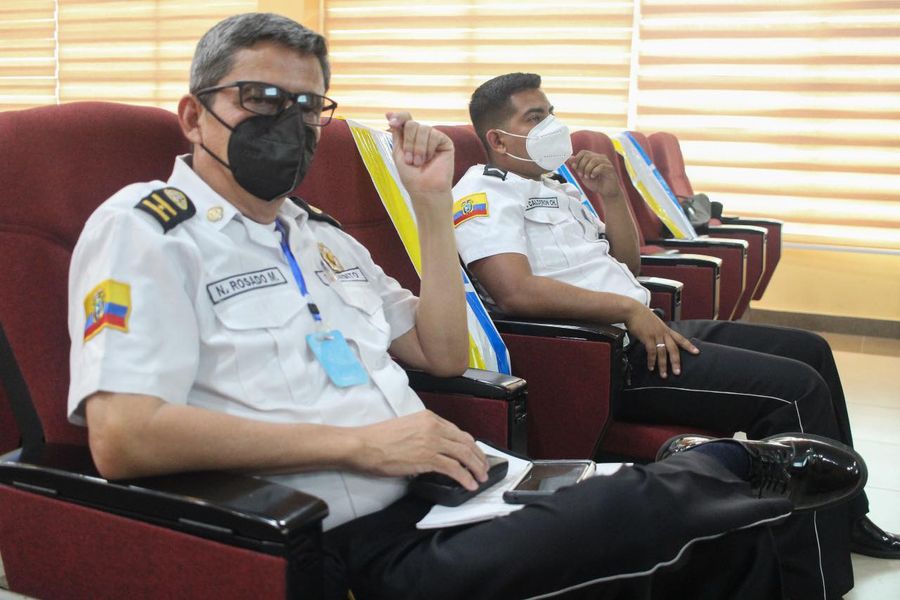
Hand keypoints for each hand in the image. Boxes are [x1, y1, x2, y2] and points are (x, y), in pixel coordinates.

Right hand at [351, 410, 488, 489]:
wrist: (364, 445)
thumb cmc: (378, 438)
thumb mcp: (406, 427)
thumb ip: (423, 433)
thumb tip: (433, 448)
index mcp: (429, 417)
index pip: (458, 432)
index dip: (470, 445)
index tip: (475, 454)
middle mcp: (434, 427)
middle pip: (466, 442)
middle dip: (478, 457)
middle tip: (483, 468)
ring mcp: (432, 443)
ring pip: (464, 455)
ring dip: (476, 468)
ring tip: (481, 478)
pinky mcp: (428, 458)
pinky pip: (454, 469)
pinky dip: (465, 478)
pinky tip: (469, 484)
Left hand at [386, 112, 453, 205]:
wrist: (425, 189)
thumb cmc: (411, 176)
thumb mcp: (398, 153)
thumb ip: (397, 134)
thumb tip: (390, 114)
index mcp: (410, 138)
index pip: (405, 119)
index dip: (398, 117)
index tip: (390, 122)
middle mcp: (422, 136)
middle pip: (412, 124)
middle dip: (408, 143)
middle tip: (410, 160)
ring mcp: (434, 138)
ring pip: (422, 128)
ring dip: (418, 148)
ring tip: (419, 163)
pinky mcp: (445, 142)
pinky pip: (434, 135)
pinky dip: (428, 148)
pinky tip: (430, 159)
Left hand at [566, 150, 623, 201]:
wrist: (606, 192)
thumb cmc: (596, 183)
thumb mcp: (583, 175)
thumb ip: (577, 167)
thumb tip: (570, 158)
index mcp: (594, 158)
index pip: (583, 152)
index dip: (577, 159)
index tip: (575, 168)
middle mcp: (600, 158)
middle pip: (587, 155)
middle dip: (581, 166)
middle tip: (581, 175)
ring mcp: (606, 162)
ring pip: (594, 160)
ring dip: (587, 169)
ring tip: (587, 177)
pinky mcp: (610, 168)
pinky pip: (601, 166)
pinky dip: (594, 172)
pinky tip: (593, 177)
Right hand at [624, 303, 699, 377]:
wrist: (633, 311)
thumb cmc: (642, 316)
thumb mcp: (655, 323)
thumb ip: (659, 332)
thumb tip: (659, 340)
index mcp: (666, 329)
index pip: (681, 338)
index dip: (689, 346)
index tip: (697, 352)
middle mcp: (663, 333)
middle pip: (673, 349)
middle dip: (676, 362)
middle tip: (677, 372)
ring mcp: (656, 335)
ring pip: (662, 353)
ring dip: (663, 365)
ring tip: (664, 375)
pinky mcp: (647, 337)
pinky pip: (651, 352)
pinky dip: (651, 361)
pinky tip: (651, 367)